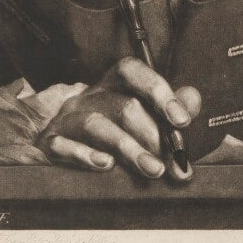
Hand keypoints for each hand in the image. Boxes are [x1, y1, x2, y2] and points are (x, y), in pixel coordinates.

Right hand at [36, 58, 200, 182]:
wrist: (56, 138)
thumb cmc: (110, 124)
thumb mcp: (141, 111)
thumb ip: (170, 105)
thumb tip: (193, 101)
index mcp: (114, 83)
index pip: (134, 72)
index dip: (160, 92)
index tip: (182, 120)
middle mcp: (90, 96)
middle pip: (124, 107)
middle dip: (153, 136)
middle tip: (174, 162)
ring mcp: (68, 118)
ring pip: (97, 125)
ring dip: (130, 149)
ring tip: (153, 170)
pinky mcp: (50, 142)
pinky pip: (64, 146)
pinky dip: (85, 155)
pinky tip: (106, 166)